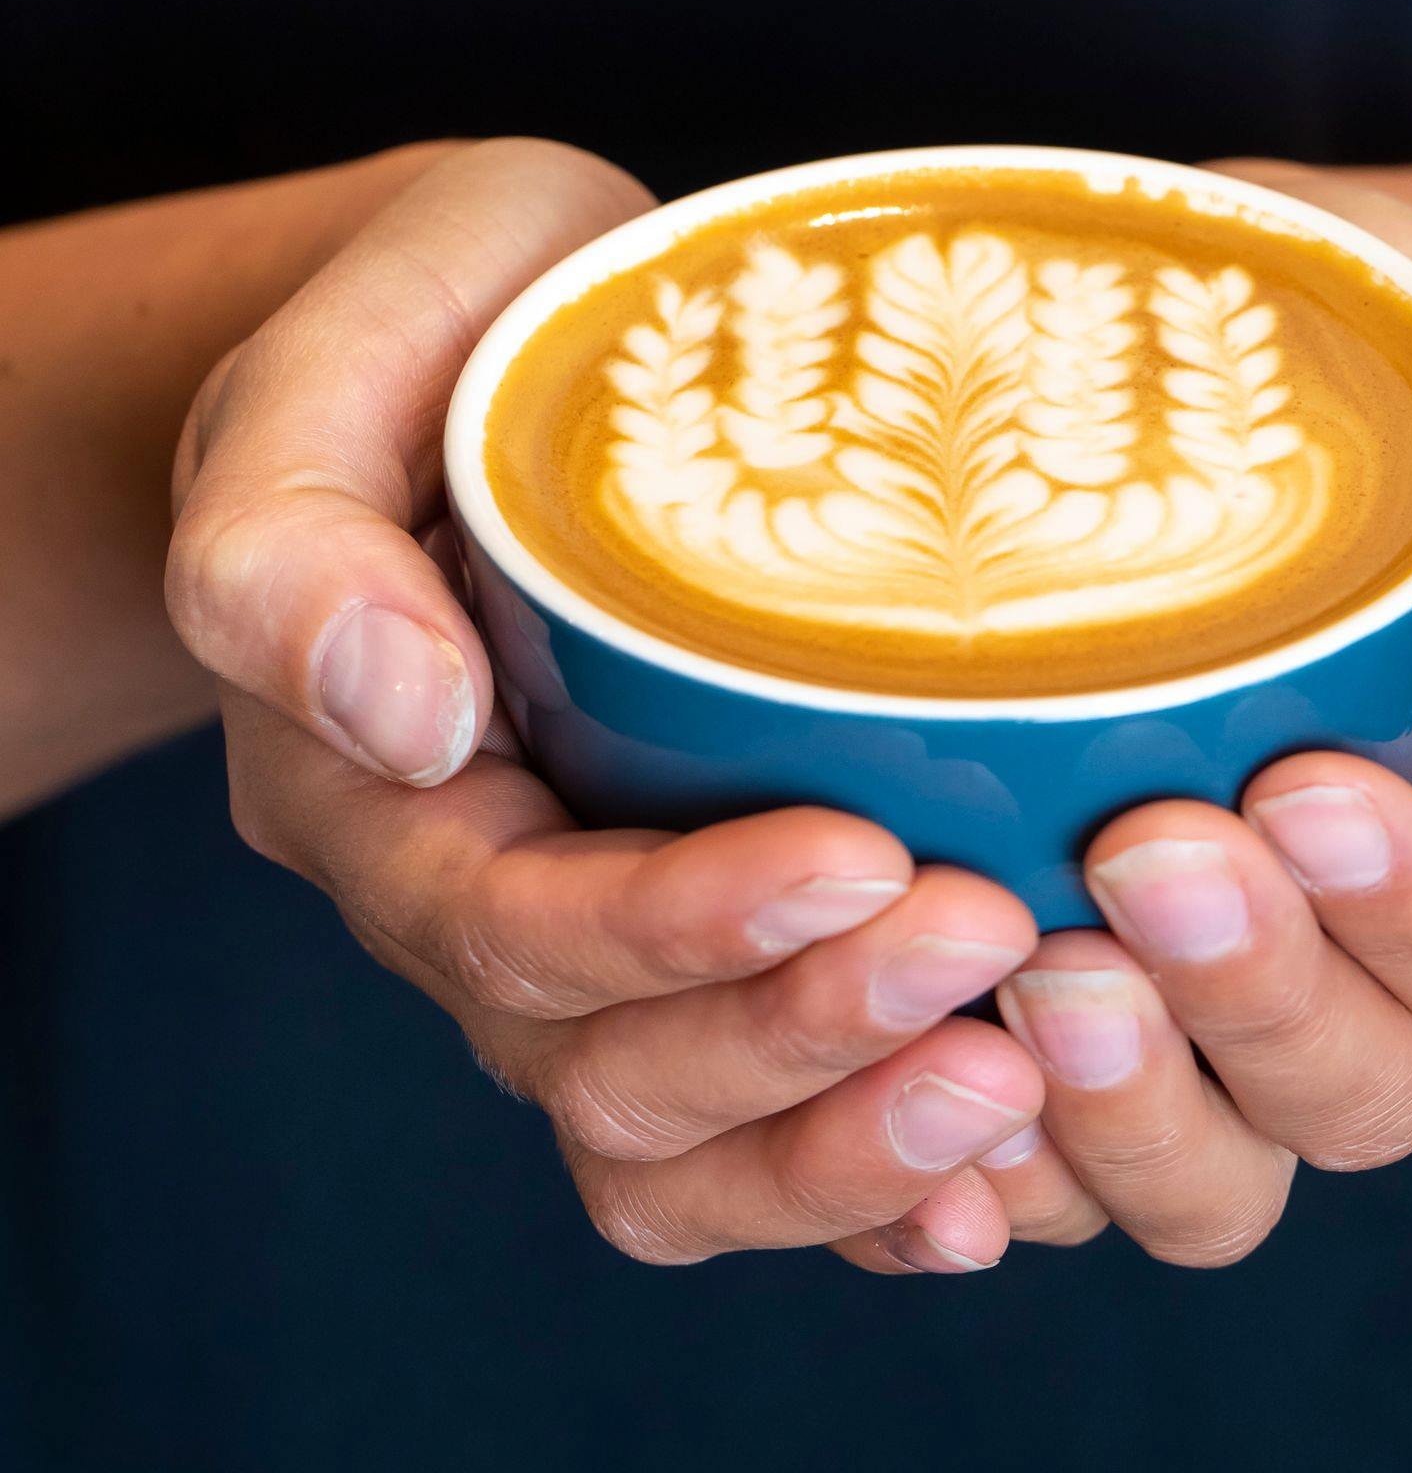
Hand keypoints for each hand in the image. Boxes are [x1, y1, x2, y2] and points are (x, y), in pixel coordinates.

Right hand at [168, 140, 1045, 1272]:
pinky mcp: (694, 940)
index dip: (684, 927)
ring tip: (1015, 1090)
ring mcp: (589, 942)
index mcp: (378, 794)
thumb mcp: (329, 382)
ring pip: (681, 1144)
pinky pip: (752, 1129)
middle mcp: (479, 900)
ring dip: (845, 1143)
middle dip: (800, 1037)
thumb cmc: (434, 334)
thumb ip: (292, 546)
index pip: (518, 925)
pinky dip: (859, 1182)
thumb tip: (400, 713)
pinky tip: (988, 1177)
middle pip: (611, 1074)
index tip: (862, 851)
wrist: (490, 347)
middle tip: (989, 947)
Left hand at [966, 163, 1411, 1265]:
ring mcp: (1217, 975)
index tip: (1309, 791)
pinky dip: (997, 1154)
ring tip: (1036, 968)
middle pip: (1368, 1086)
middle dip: (1265, 997)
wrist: (1222, 350)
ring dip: (1132, 1108)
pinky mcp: (1075, 978)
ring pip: (1218, 1157)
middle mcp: (1373, 940)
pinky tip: (933, 1072)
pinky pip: (1048, 1147)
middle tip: (1145, 853)